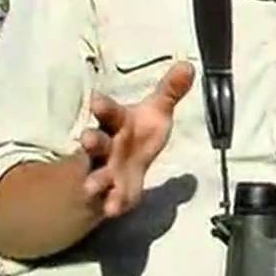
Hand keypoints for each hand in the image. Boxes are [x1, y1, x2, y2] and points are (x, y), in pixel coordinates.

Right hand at [79, 61, 194, 217]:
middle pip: (96, 142)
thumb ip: (170, 91)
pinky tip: (112, 210)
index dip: (103, 106)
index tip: (96, 101)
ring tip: (90, 186)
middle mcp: (107, 146)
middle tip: (87, 139)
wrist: (122, 165)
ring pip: (97, 173)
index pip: (109, 112)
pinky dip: (112, 203)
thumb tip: (188, 66)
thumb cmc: (137, 133)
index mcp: (117, 122)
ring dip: (95, 179)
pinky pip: (111, 199)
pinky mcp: (114, 192)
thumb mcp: (156, 111)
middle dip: (92, 140)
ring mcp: (106, 170)